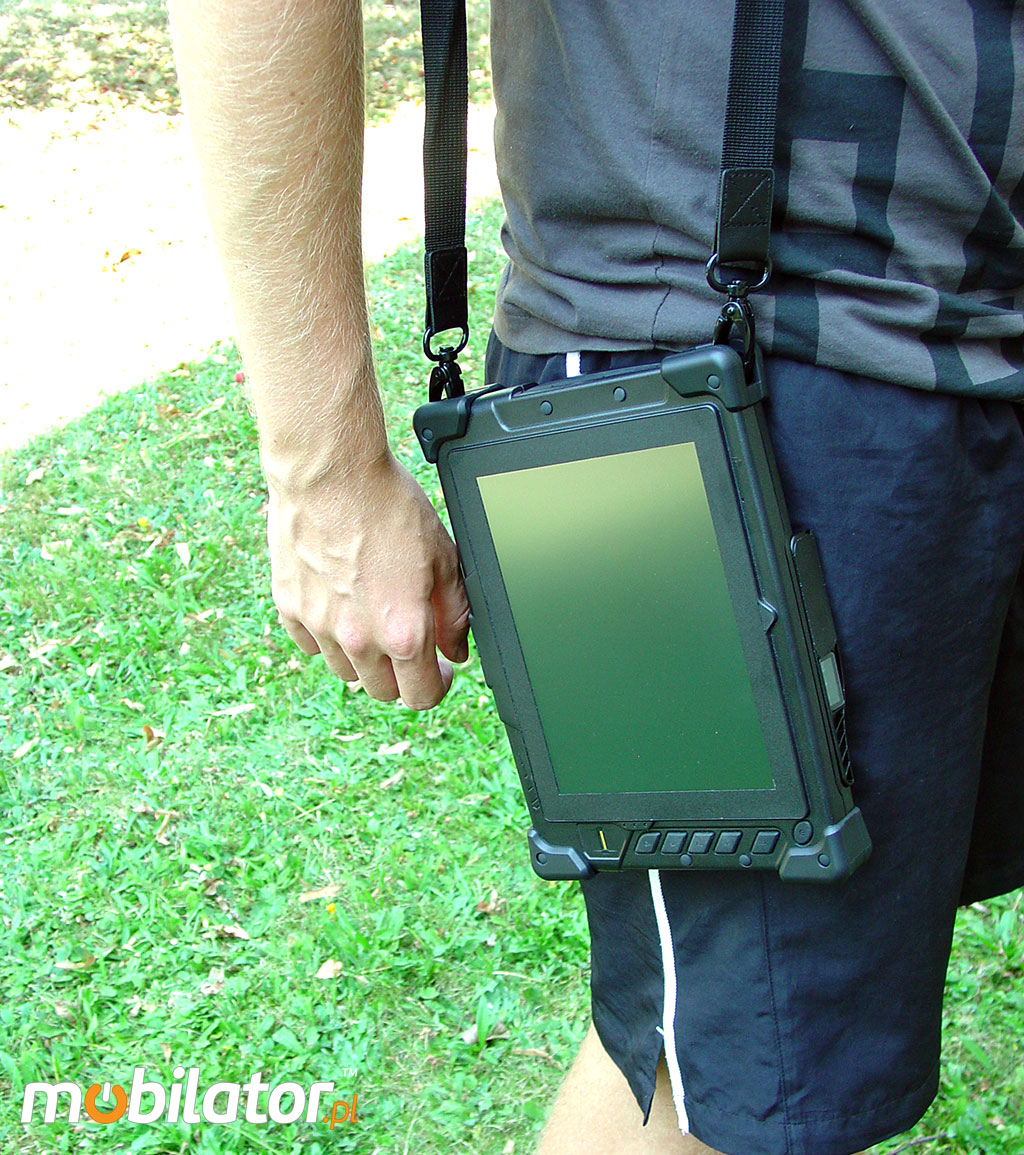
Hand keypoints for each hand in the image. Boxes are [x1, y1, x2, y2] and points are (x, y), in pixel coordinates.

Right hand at [267, 452, 469, 709]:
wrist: (331, 473)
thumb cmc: (389, 507)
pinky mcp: (290, 607)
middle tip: (409, 645)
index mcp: (404, 633)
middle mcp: (359, 639)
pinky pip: (311, 643)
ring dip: (364, 658)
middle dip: (402, 676)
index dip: (436, 687)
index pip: (420, 697)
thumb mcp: (442, 558)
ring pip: (345, 671)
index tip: (438, 670)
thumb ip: (454, 613)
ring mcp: (320, 626)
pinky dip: (327, 634)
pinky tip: (340, 604)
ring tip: (373, 619)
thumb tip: (456, 650)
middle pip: (382, 692)